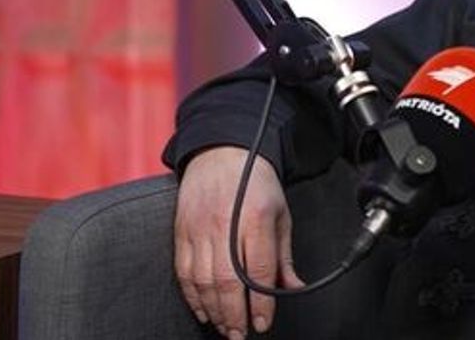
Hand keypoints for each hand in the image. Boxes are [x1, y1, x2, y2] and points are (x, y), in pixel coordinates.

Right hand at [174, 146, 302, 337]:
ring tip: (225, 327)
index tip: (263, 323)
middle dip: (235, 315)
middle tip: (241, 334)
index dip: (261, 303)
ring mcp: (200, 228)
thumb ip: (284, 255)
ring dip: (214, 310)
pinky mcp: (181, 231)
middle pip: (227, 281)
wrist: (222, 153)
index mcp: (256, 218)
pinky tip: (203, 310)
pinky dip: (192, 296)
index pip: (258, 270)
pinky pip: (183, 272)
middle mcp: (225, 224)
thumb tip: (292, 287)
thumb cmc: (255, 183)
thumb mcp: (281, 214)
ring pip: (203, 281)